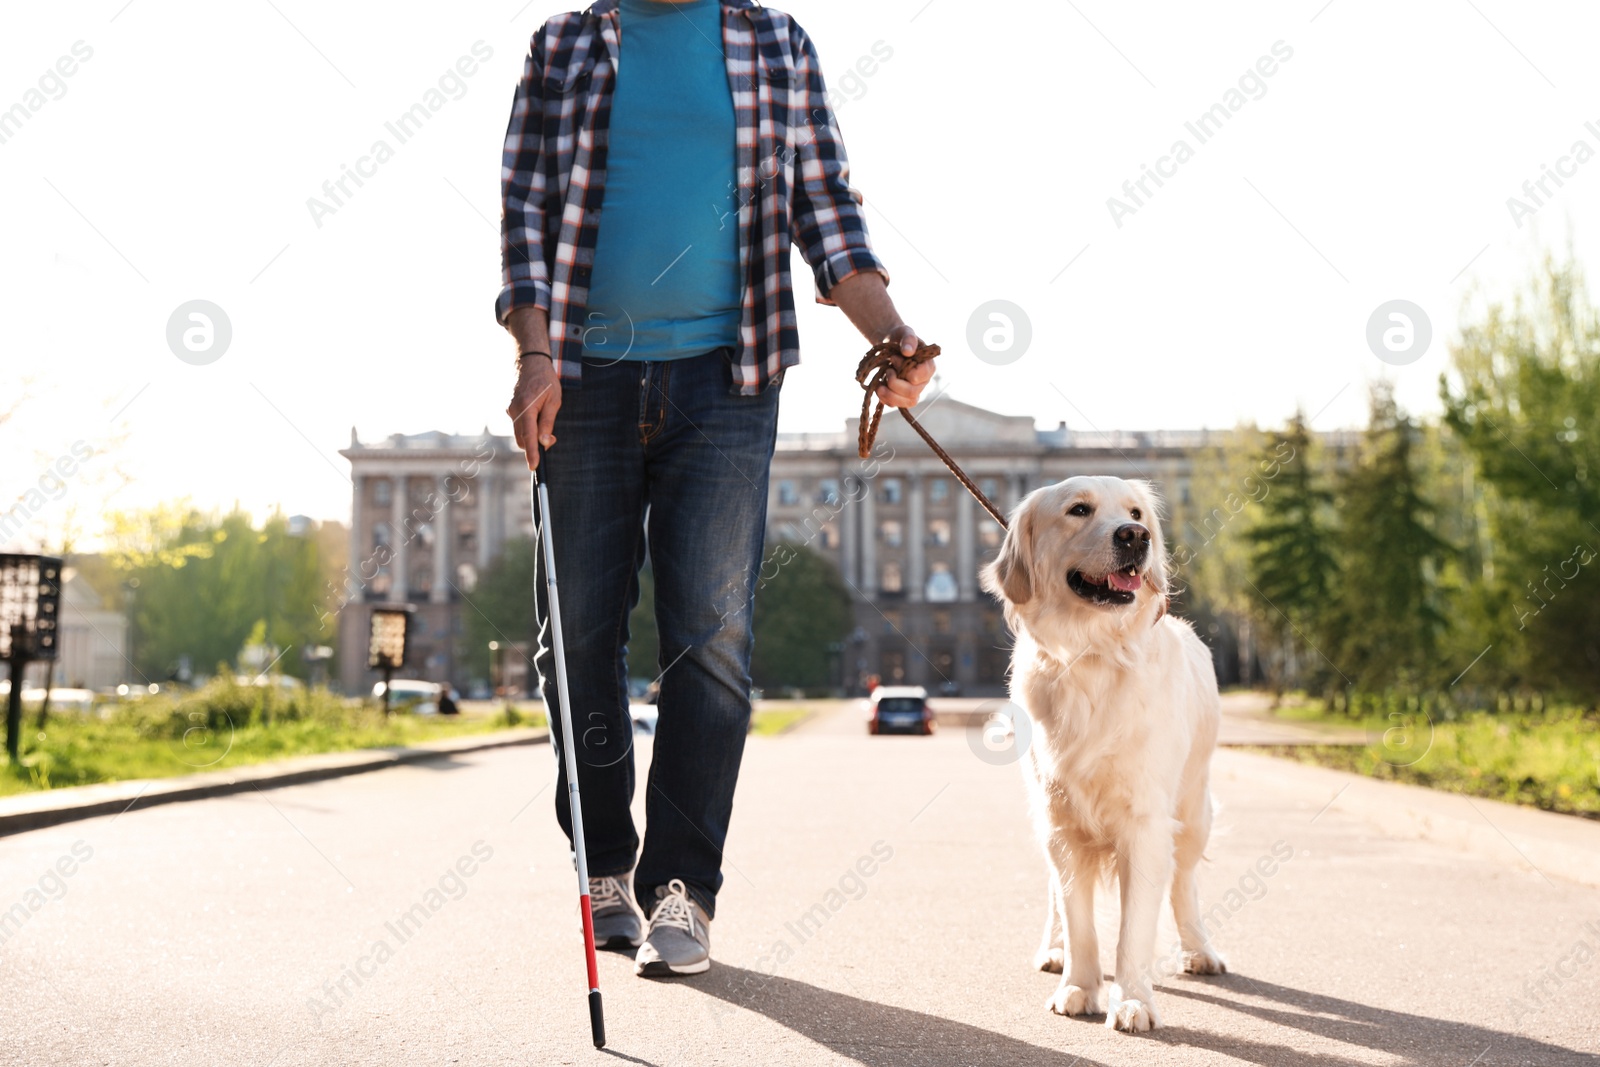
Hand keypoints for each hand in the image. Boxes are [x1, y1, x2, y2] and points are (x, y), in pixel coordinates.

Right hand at [506, 354, 561, 468]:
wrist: (530, 363)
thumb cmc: (546, 381)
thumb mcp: (554, 401)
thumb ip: (548, 422)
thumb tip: (545, 443)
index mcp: (526, 408)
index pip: (529, 436)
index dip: (531, 453)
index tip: (533, 467)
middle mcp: (514, 411)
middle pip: (522, 439)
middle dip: (534, 446)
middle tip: (551, 439)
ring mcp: (510, 410)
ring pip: (519, 433)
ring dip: (531, 437)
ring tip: (544, 423)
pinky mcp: (510, 410)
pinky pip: (518, 426)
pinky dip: (527, 429)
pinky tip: (536, 417)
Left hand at [875, 324, 934, 408]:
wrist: (890, 343)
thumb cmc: (900, 337)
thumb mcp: (905, 332)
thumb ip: (909, 339)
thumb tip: (908, 351)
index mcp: (928, 366)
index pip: (919, 376)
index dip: (904, 370)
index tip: (895, 358)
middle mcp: (923, 381)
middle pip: (912, 392)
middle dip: (895, 383)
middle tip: (887, 370)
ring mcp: (913, 390)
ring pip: (907, 403)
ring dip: (889, 395)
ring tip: (880, 385)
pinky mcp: (901, 396)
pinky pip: (895, 404)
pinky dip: (885, 398)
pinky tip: (879, 387)